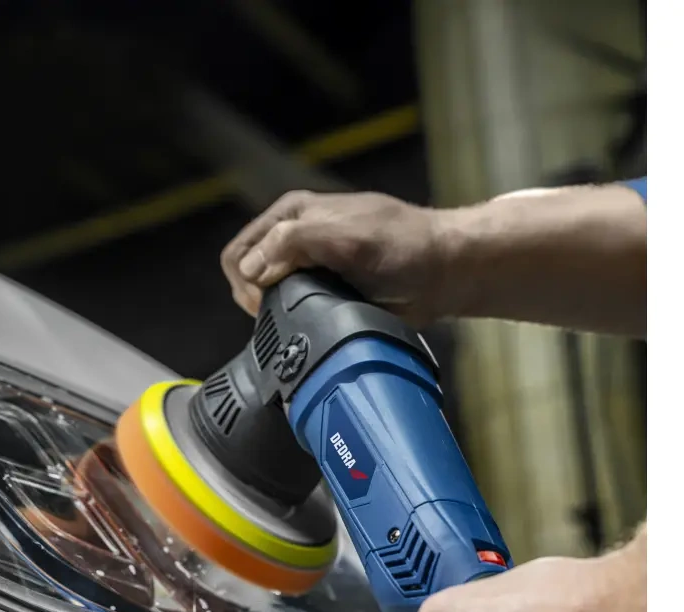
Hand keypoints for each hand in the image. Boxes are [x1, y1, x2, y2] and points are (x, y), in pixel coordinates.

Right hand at [220, 190, 456, 325]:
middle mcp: (294, 238)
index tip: (271, 303)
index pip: (242, 250)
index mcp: (292, 214)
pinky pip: (290, 309)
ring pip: (266, 296)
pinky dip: (292, 320)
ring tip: (302, 319)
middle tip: (283, 316)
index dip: (247, 282)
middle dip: (255, 298)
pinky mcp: (323, 292)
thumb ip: (295, 243)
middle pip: (247, 274)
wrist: (441, 272)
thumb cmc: (403, 246)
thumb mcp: (347, 237)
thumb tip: (254, 269)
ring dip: (275, 312)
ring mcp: (308, 267)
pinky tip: (310, 325)